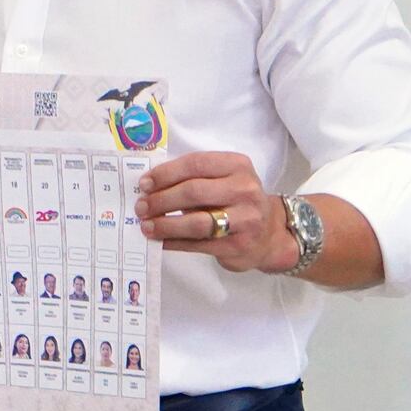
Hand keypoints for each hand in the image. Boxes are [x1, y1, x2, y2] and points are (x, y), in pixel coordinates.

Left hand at [135, 152, 298, 273]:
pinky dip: (175, 242)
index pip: (196, 164)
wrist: (269, 234)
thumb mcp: (224, 179)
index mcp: (238, 166)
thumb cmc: (236, 201)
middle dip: (161, 200)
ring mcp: (245, 220)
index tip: (144, 183)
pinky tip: (160, 240)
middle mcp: (245, 190)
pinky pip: (198, 244)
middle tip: (141, 207)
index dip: (166, 174)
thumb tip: (150, 186)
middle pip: (194, 192)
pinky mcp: (238, 246)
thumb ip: (194, 177)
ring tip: (147, 225)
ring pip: (196, 222)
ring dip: (165, 224)